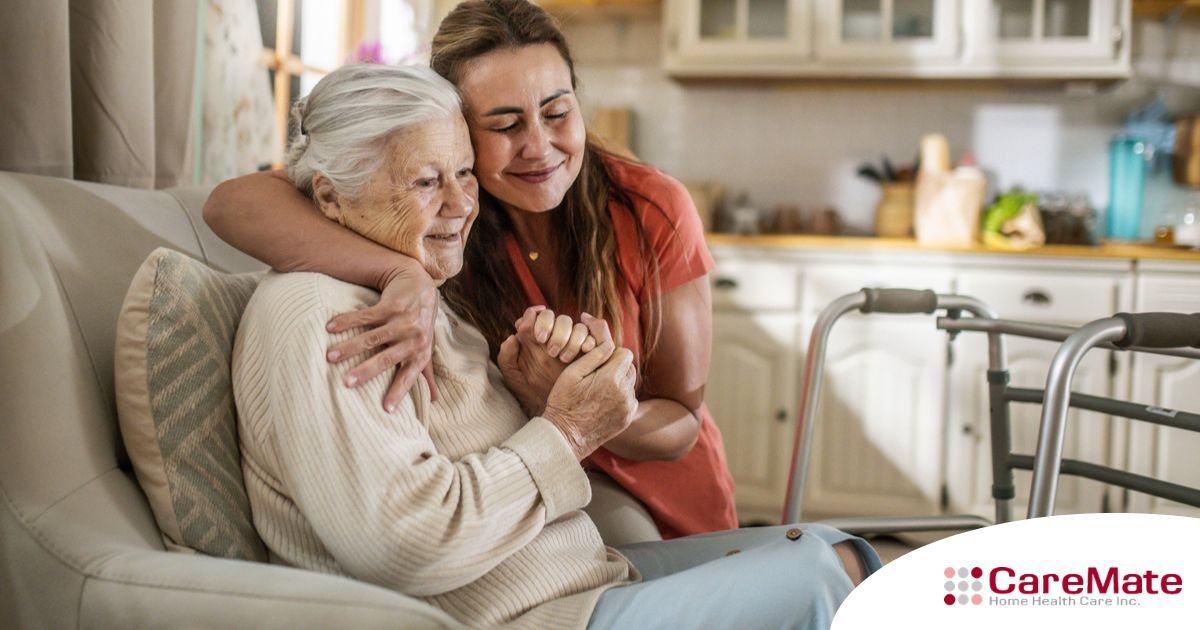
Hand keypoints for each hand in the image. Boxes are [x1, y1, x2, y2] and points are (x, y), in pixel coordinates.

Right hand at [325, 263, 439, 410]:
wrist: (420, 285)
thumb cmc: (421, 324)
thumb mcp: (426, 348)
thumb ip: (427, 374)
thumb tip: (435, 400)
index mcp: (420, 354)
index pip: (408, 376)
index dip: (398, 392)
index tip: (386, 409)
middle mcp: (414, 339)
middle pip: (386, 359)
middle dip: (366, 372)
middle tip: (346, 383)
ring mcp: (403, 321)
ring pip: (372, 338)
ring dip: (349, 347)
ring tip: (329, 357)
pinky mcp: (391, 306)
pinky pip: (366, 316)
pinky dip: (347, 321)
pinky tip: (330, 327)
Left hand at [497, 307, 596, 414]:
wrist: (553, 411)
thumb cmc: (531, 393)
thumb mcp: (515, 378)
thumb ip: (506, 358)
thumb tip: (512, 337)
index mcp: (534, 338)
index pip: (535, 316)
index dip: (537, 320)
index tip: (538, 337)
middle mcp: (554, 335)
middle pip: (556, 316)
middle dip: (555, 329)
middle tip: (551, 350)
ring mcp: (572, 341)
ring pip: (575, 325)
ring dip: (571, 338)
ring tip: (565, 358)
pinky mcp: (588, 349)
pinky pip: (591, 336)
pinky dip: (588, 341)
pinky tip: (584, 351)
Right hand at [540, 314, 638, 460]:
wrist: (565, 437)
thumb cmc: (564, 402)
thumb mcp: (572, 373)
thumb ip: (594, 355)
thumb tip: (608, 343)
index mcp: (611, 378)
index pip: (625, 353)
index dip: (612, 353)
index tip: (599, 359)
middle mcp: (624, 392)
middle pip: (629, 367)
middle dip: (616, 366)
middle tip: (597, 373)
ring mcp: (627, 407)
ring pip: (630, 383)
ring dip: (619, 381)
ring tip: (598, 388)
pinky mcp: (627, 418)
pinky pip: (630, 399)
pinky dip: (620, 396)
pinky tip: (602, 401)